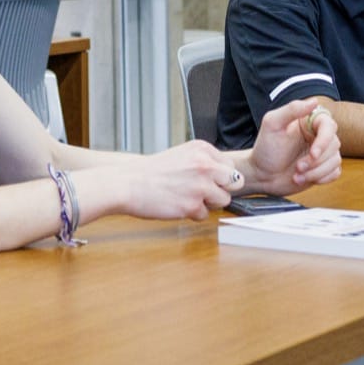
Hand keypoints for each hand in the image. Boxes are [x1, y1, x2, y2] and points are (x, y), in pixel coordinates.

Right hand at [112, 141, 243, 221]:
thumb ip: (204, 162)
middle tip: (203, 191)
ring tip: (187, 197)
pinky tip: (177, 204)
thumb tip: (227, 176)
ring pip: (223, 200)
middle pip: (235, 182)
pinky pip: (205, 215)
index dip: (220, 176)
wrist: (128, 183)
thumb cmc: (152, 172)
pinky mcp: (193, 205)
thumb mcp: (182, 155)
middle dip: (222, 189)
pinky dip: (193, 214)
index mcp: (203, 149)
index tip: (206, 180)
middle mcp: (205, 165)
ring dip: (209, 203)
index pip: (230, 165)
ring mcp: (200, 186)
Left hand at [242, 100, 340, 194]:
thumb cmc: (265, 149)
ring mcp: (322, 153)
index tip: (313, 154)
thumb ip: (292, 109)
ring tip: (297, 175)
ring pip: (335, 161)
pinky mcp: (323, 168)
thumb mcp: (272, 124)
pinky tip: (304, 179)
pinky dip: (321, 178)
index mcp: (309, 122)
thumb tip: (314, 101)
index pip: (329, 125)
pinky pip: (335, 173)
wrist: (262, 175)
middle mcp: (318, 136)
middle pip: (334, 144)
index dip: (324, 141)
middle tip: (298, 167)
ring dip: (316, 172)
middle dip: (316, 161)